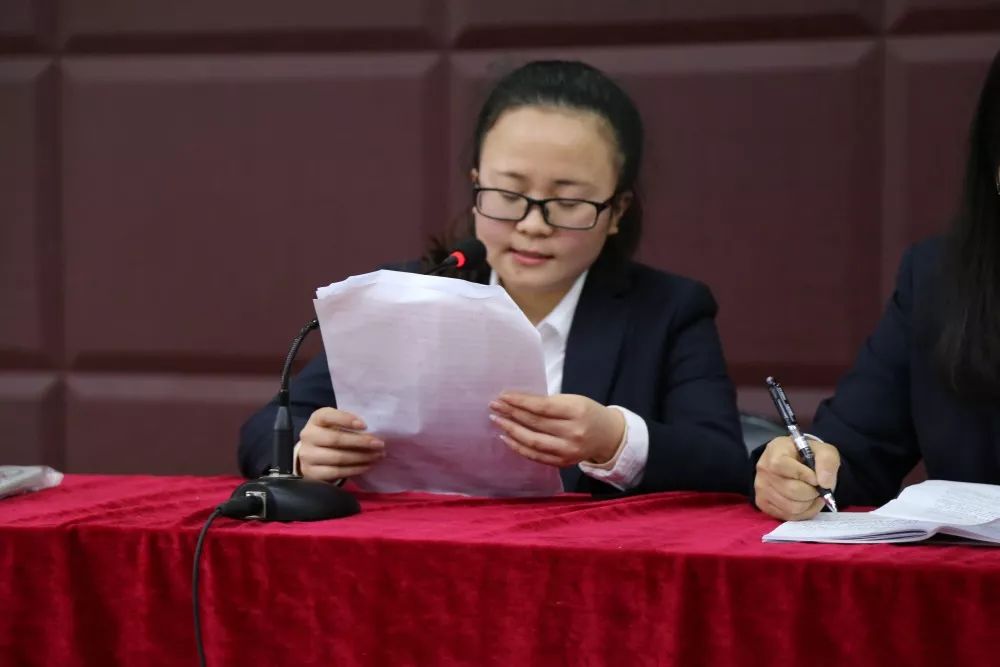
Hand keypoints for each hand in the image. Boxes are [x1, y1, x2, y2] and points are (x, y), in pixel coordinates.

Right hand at [298, 407, 384, 482]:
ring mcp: (307, 455)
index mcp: (316, 419)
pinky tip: (367, 466)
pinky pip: (337, 472)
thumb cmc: (330, 435)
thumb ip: (349, 425)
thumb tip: (373, 434)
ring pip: (338, 458)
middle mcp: (308, 436)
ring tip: (377, 456)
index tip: (365, 425)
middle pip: (335, 439)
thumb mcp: (335, 425)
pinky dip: (355, 469)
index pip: (328, 416)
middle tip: (379, 444)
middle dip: (361, 442)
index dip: (346, 419)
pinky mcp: (312, 473)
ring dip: (361, 457)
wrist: (312, 455)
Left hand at [489, 393, 624, 467]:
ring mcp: (568, 451)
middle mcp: (573, 433)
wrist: (608, 436)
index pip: (542, 407)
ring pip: (533, 442)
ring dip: (511, 431)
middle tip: (494, 407)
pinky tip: (507, 438)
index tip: (502, 396)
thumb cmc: (587, 413)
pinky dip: (519, 447)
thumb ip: (548, 403)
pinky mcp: (563, 463)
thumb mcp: (573, 401)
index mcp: (577, 412)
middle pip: (535, 424)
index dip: (520, 402)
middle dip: (511, 414)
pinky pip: (536, 456)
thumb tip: (516, 402)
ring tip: (498, 421)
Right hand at [754, 436, 839, 519]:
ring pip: (792, 507)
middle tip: (817, 488)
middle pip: (792, 491)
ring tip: (812, 494)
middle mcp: (764, 471)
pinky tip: (806, 501)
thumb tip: (824, 484)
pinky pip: (789, 516)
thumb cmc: (806, 455)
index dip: (806, 476)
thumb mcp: (823, 450)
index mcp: (775, 453)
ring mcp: (762, 489)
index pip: (786, 467)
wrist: (792, 461)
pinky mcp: (764, 504)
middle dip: (812, 492)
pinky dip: (803, 512)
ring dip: (809, 504)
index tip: (816, 477)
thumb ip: (827, 462)